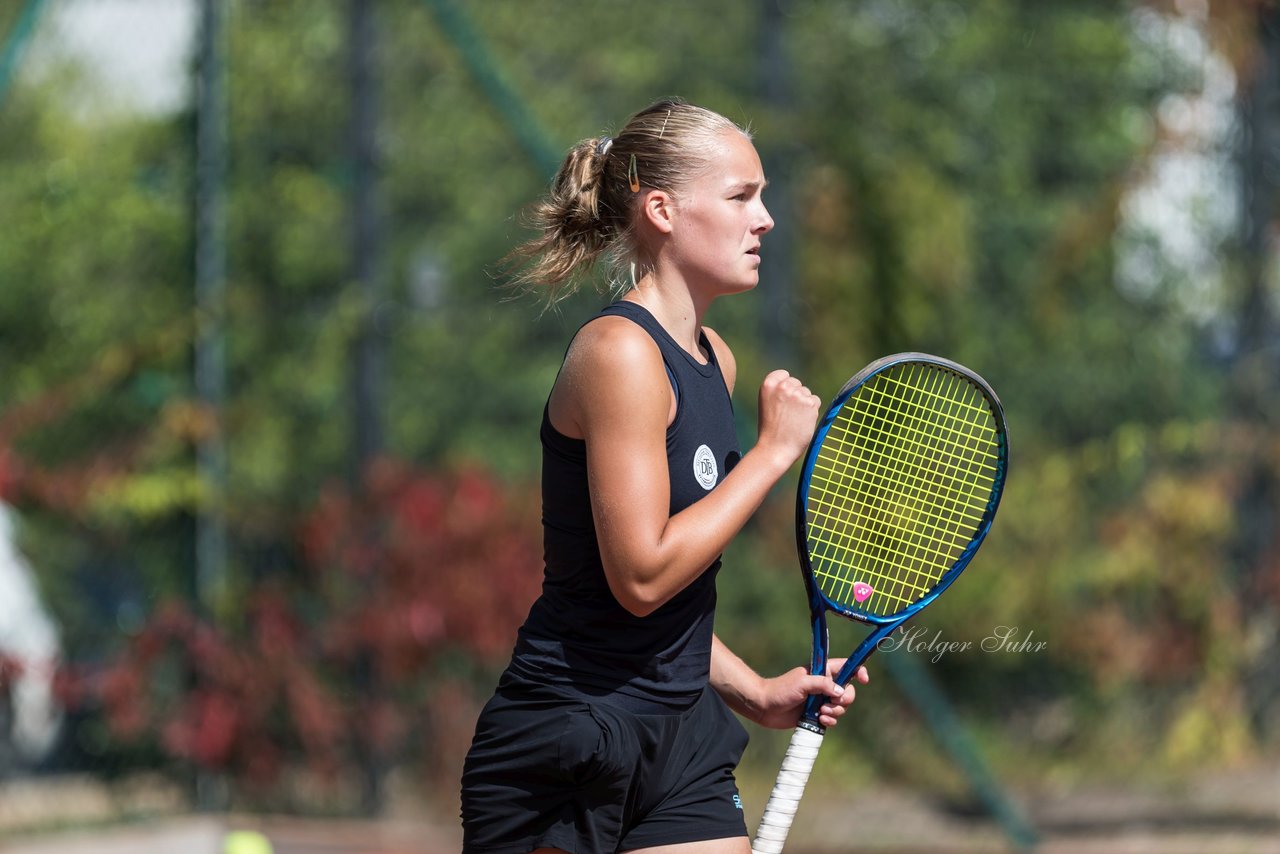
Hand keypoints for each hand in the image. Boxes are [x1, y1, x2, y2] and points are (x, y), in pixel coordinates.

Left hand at [751, 659, 869, 729]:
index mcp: (823, 672)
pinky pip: (833, 718)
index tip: (863, 680)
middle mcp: (825, 685)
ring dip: (835, 711)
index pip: (846, 667)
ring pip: (842, 706)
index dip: (858, 670)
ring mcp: (822, 700)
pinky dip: (830, 720)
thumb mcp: (803, 683)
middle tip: (830, 702)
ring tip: (820, 712)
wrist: (766, 707)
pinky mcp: (818, 714)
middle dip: (844, 699)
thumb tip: (840, 691)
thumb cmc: (781, 690)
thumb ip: (823, 684)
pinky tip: (820, 720)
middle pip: (848, 691)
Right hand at [756, 370, 820, 470]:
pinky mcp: (810, 403)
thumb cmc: (770, 429)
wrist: (775, 449)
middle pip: (797, 383)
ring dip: (804, 404)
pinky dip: (812, 411)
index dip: (785, 386)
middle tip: (787, 414)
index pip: (784, 374)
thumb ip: (778, 392)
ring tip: (793, 420)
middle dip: (795, 395)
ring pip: (807, 393)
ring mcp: (797, 394)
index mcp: (768, 384)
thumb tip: (797, 387)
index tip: (782, 400)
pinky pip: (815, 401)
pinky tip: (802, 422)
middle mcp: (783, 386)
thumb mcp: (768, 404)